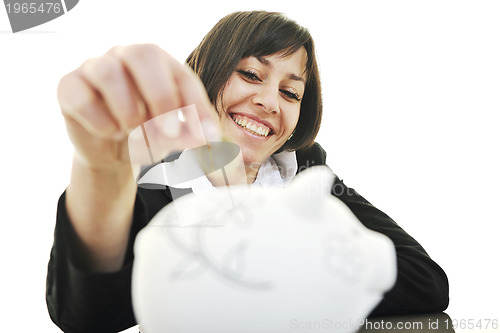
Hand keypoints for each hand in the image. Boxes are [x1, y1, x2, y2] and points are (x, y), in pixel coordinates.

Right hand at [58, 44, 220, 170]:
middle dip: (160, 96)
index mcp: (159, 64)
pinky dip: (100, 121)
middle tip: (168, 130)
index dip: (196, 105)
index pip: (182, 76)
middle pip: (142, 54)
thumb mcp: (171, 136)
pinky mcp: (69, 86)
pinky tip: (111, 133)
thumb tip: (209, 137)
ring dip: (127, 110)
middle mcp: (126, 57)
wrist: (110, 151)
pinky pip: (81, 97)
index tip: (205, 135)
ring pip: (107, 72)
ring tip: (133, 131)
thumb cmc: (146, 134)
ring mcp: (95, 67)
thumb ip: (188, 134)